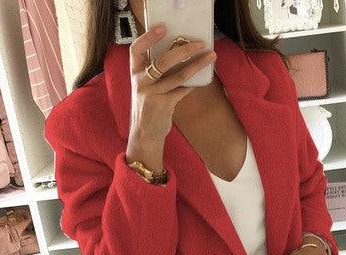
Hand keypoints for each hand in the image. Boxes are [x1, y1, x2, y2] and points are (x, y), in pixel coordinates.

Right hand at [126, 23, 215, 168]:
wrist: (144, 134)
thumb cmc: (148, 108)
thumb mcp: (146, 88)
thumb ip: (155, 74)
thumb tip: (179, 56)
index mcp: (135, 74)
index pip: (136, 50)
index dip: (148, 37)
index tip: (163, 28)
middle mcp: (141, 82)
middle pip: (163, 60)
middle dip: (183, 50)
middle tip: (199, 44)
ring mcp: (152, 94)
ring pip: (178, 75)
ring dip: (196, 65)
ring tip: (209, 57)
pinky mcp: (163, 105)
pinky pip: (182, 90)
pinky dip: (192, 84)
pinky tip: (201, 79)